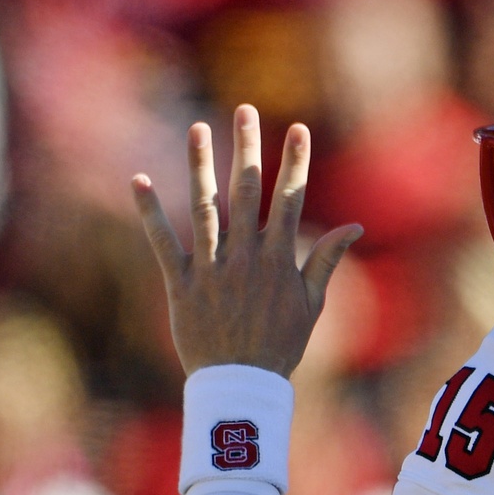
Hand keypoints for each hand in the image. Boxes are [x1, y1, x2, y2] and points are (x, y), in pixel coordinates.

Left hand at [134, 104, 361, 377]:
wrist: (240, 385)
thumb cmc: (281, 345)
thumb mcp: (312, 304)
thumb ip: (327, 260)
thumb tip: (354, 226)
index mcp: (278, 260)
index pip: (289, 199)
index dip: (294, 163)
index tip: (298, 129)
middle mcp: (245, 257)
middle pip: (247, 192)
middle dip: (248, 148)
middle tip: (245, 110)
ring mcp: (211, 268)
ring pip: (205, 207)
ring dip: (201, 166)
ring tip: (198, 129)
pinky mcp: (181, 284)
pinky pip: (162, 243)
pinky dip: (150, 212)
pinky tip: (139, 180)